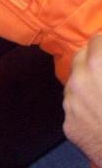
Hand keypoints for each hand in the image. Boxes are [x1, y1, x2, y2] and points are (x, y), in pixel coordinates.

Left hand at [63, 35, 101, 167]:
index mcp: (96, 65)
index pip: (97, 40)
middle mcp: (77, 81)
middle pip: (81, 58)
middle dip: (95, 61)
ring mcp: (69, 105)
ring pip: (75, 83)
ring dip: (87, 84)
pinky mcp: (68, 126)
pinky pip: (75, 108)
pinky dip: (85, 108)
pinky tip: (100, 117)